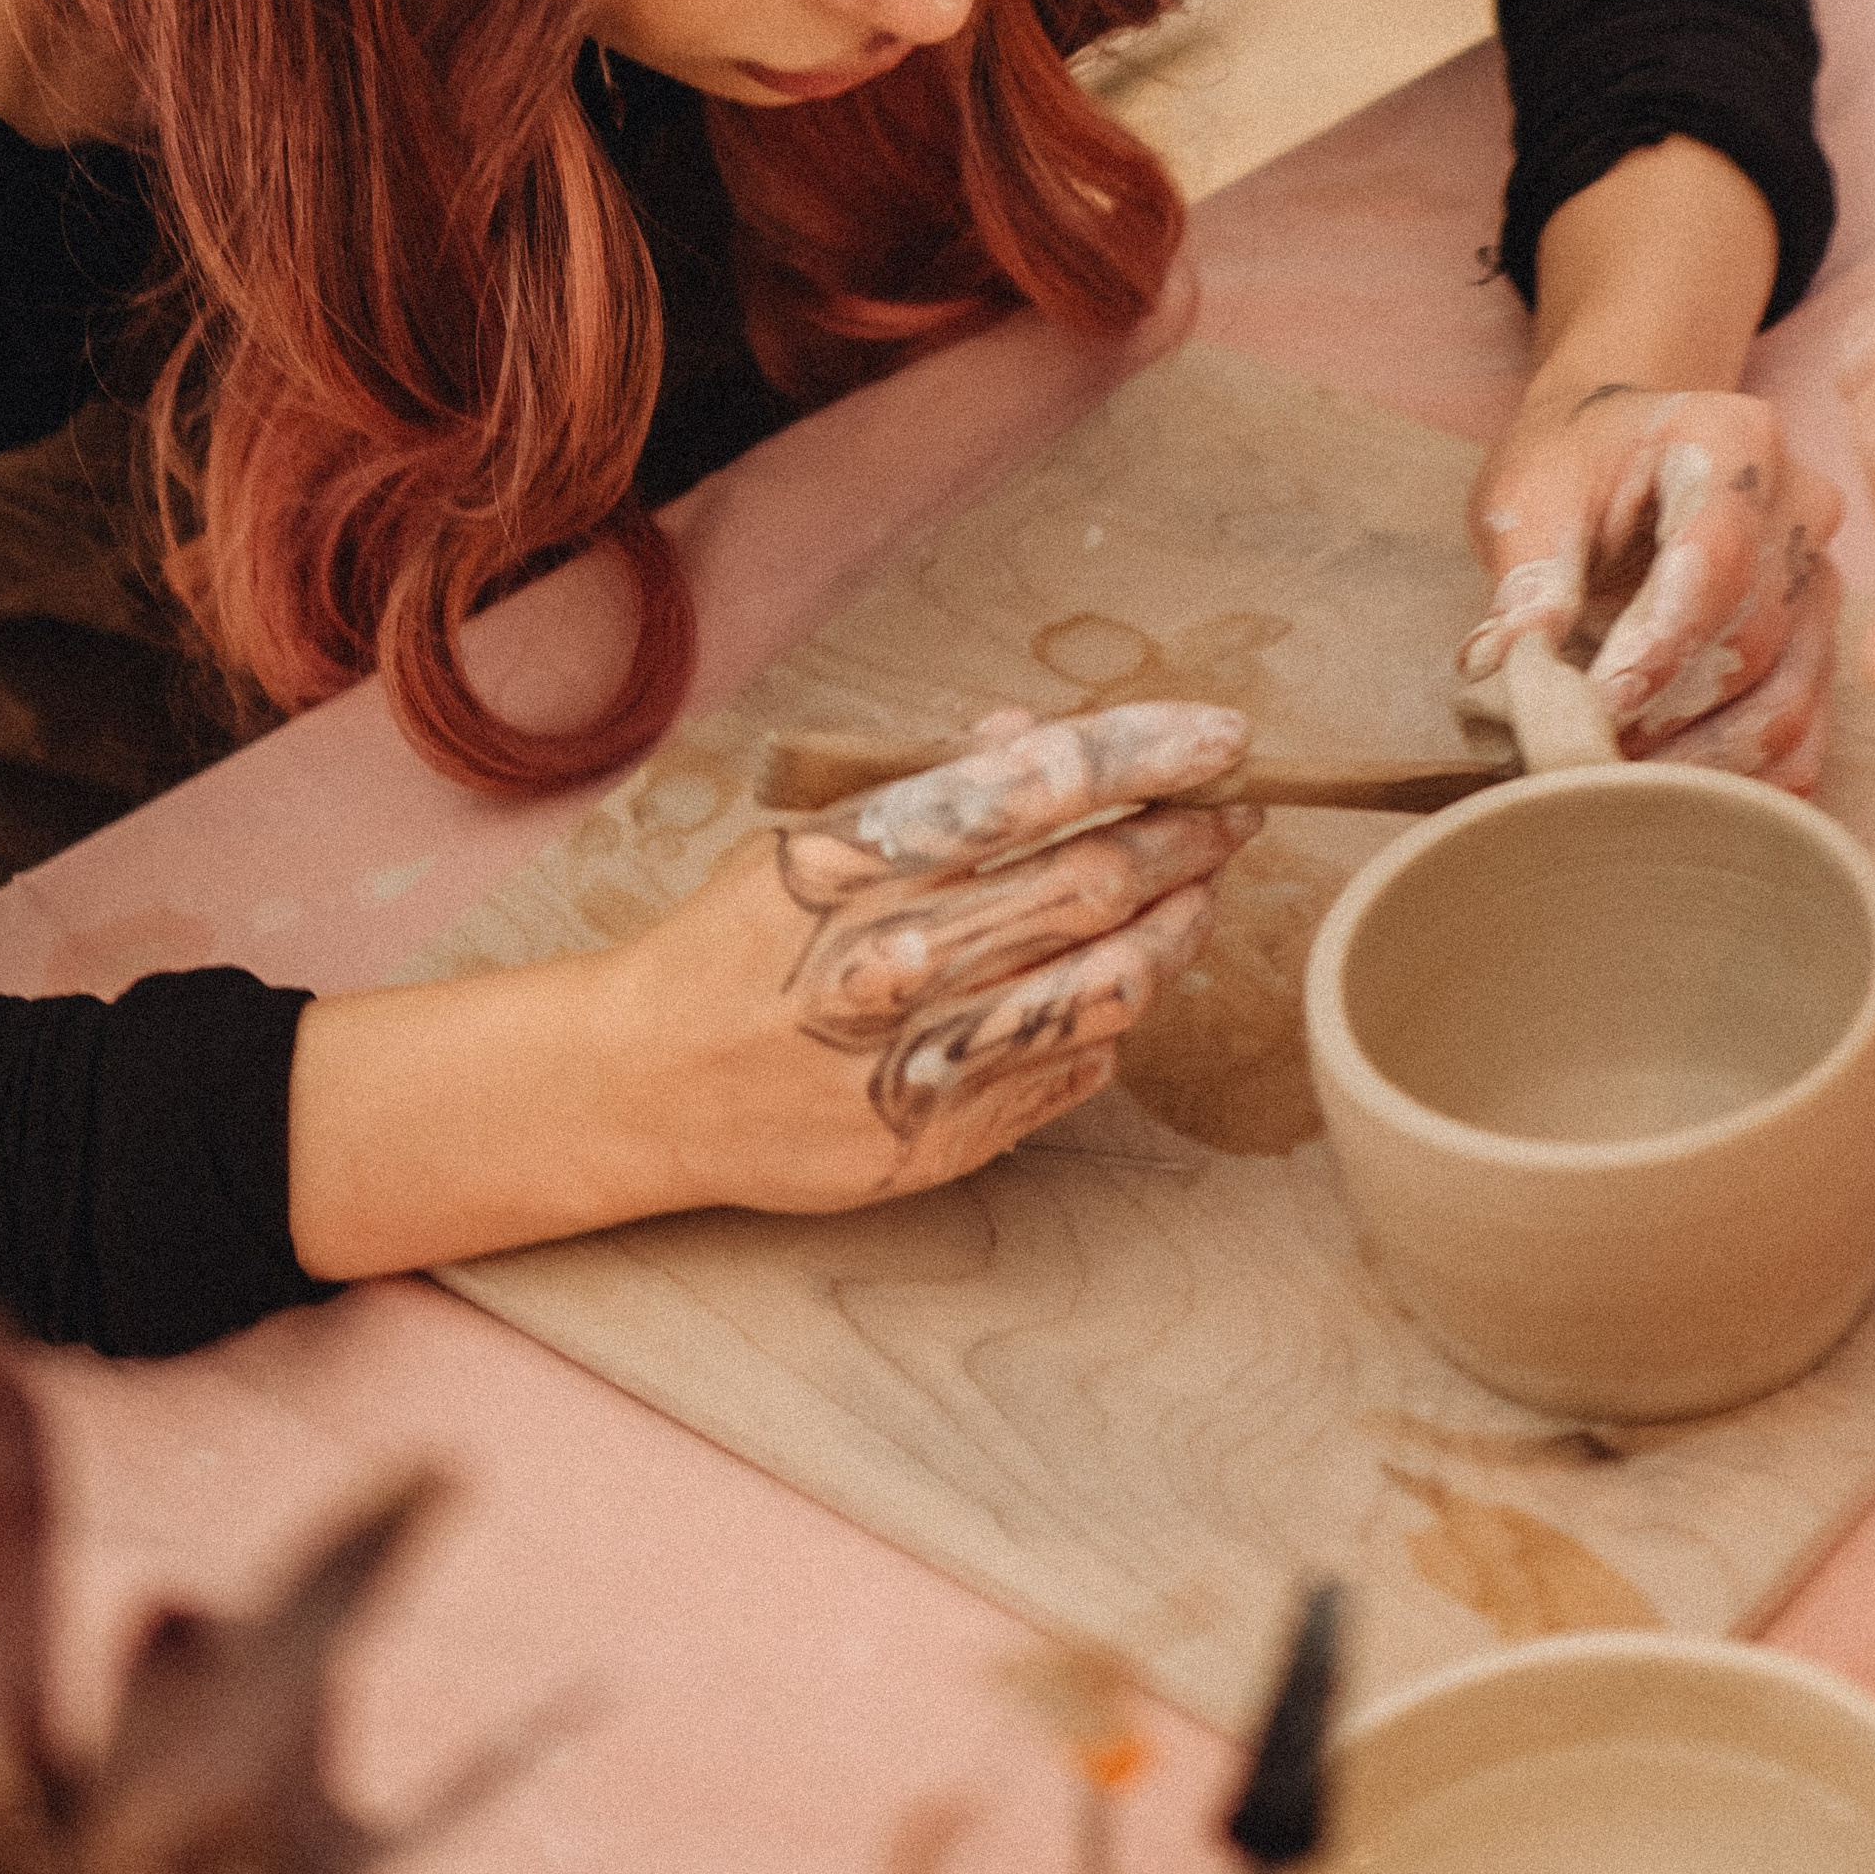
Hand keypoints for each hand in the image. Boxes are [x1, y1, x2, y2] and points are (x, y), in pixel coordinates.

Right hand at [289, 702, 1255, 1273]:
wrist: (644, 1083)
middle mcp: (899, 957)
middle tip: (1230, 816)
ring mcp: (921, 1056)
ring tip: (1196, 898)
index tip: (1223, 740)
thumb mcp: (811, 835)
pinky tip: (1122, 987)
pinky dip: (1111, 1021)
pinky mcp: (935, 1137)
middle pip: (1093, 884)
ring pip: (1105, 986)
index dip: (1148, 755)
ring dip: (1173, 933)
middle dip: (1184, 841)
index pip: (1040, 788)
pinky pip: (1067, 1073)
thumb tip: (1036, 736)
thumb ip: (932, 789)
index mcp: (864, 861)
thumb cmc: (733, 941)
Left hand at [1460, 384, 1842, 792]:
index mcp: (1734, 440)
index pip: (1716, 557)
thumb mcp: (1530, 492)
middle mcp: (1802, 507)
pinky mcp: (1818, 649)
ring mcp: (1820, 583)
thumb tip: (1511, 663)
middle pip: (1755, 637)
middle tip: (1586, 759)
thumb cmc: (1575, 466)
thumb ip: (1529, 570)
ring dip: (1701, 765)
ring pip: (1788, 701)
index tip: (1594, 702)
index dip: (1658, 643)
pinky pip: (1804, 737)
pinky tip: (1674, 803)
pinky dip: (1742, 786)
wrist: (1622, 457)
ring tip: (1618, 792)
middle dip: (1666, 713)